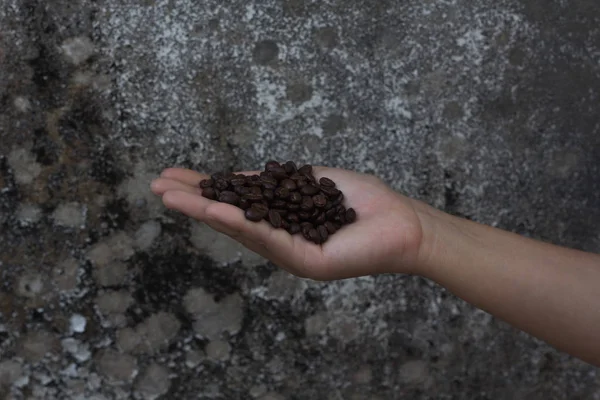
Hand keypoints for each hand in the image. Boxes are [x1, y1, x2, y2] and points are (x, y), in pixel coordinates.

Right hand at [151, 167, 424, 280]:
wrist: (400, 222)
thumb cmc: (360, 201)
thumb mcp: (307, 181)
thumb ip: (274, 183)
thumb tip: (240, 177)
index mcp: (279, 222)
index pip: (235, 204)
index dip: (205, 189)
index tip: (175, 175)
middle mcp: (278, 240)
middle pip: (228, 218)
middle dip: (192, 200)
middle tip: (156, 184)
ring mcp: (288, 253)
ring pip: (239, 229)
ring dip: (203, 210)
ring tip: (169, 195)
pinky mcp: (303, 261)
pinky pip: (266, 237)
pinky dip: (237, 221)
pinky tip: (212, 208)